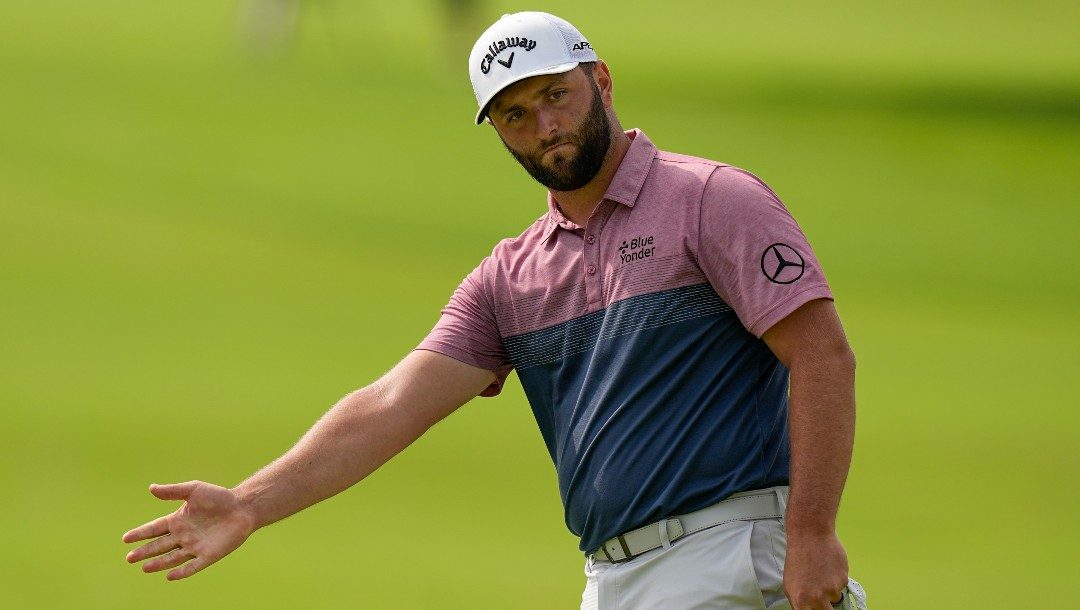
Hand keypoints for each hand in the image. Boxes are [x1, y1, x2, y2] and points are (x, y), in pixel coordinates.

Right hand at [123, 481, 256, 579]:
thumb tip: (151, 488)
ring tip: (144, 568)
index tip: (125, 538)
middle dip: (144, 552)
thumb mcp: (194, 490)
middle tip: (129, 558)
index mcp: (178, 520)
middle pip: (160, 546)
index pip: (155, 529)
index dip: (140, 533)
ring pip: (172, 558)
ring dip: (158, 564)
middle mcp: (184, 535)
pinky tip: (169, 576)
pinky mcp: (209, 555)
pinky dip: (181, 572)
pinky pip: (192, 566)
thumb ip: (173, 491)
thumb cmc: (219, 497)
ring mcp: (195, 546)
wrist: (243, 507)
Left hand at [783, 530, 848, 609]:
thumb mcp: (790, 583)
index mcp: (800, 601)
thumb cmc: (798, 557)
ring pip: (835, 597)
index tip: (818, 607)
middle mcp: (817, 599)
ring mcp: (831, 590)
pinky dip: (837, 577)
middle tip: (822, 594)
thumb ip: (800, 600)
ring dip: (831, 588)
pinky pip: (842, 585)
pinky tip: (828, 565)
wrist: (810, 536)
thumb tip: (806, 608)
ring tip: (821, 571)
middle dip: (826, 606)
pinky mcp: (843, 580)